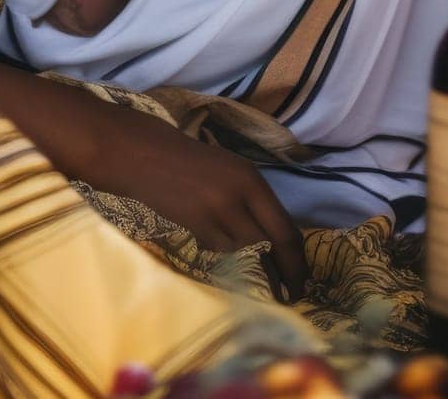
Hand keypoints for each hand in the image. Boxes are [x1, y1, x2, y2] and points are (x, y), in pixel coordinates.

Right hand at [80, 101, 308, 298]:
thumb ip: (252, 200)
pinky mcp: (194, 225)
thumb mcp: (231, 170)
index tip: (302, 280)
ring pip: (242, 249)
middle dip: (282, 271)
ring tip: (240, 251)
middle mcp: (239, 195)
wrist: (145, 155)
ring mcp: (216, 212)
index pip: (286, 229)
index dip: (297, 261)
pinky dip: (220, 249)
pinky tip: (209, 234)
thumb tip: (274, 237)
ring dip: (245, 256)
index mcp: (252, 179)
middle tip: (289, 292)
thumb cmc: (190, 160)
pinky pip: (218, 249)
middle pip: (271, 244)